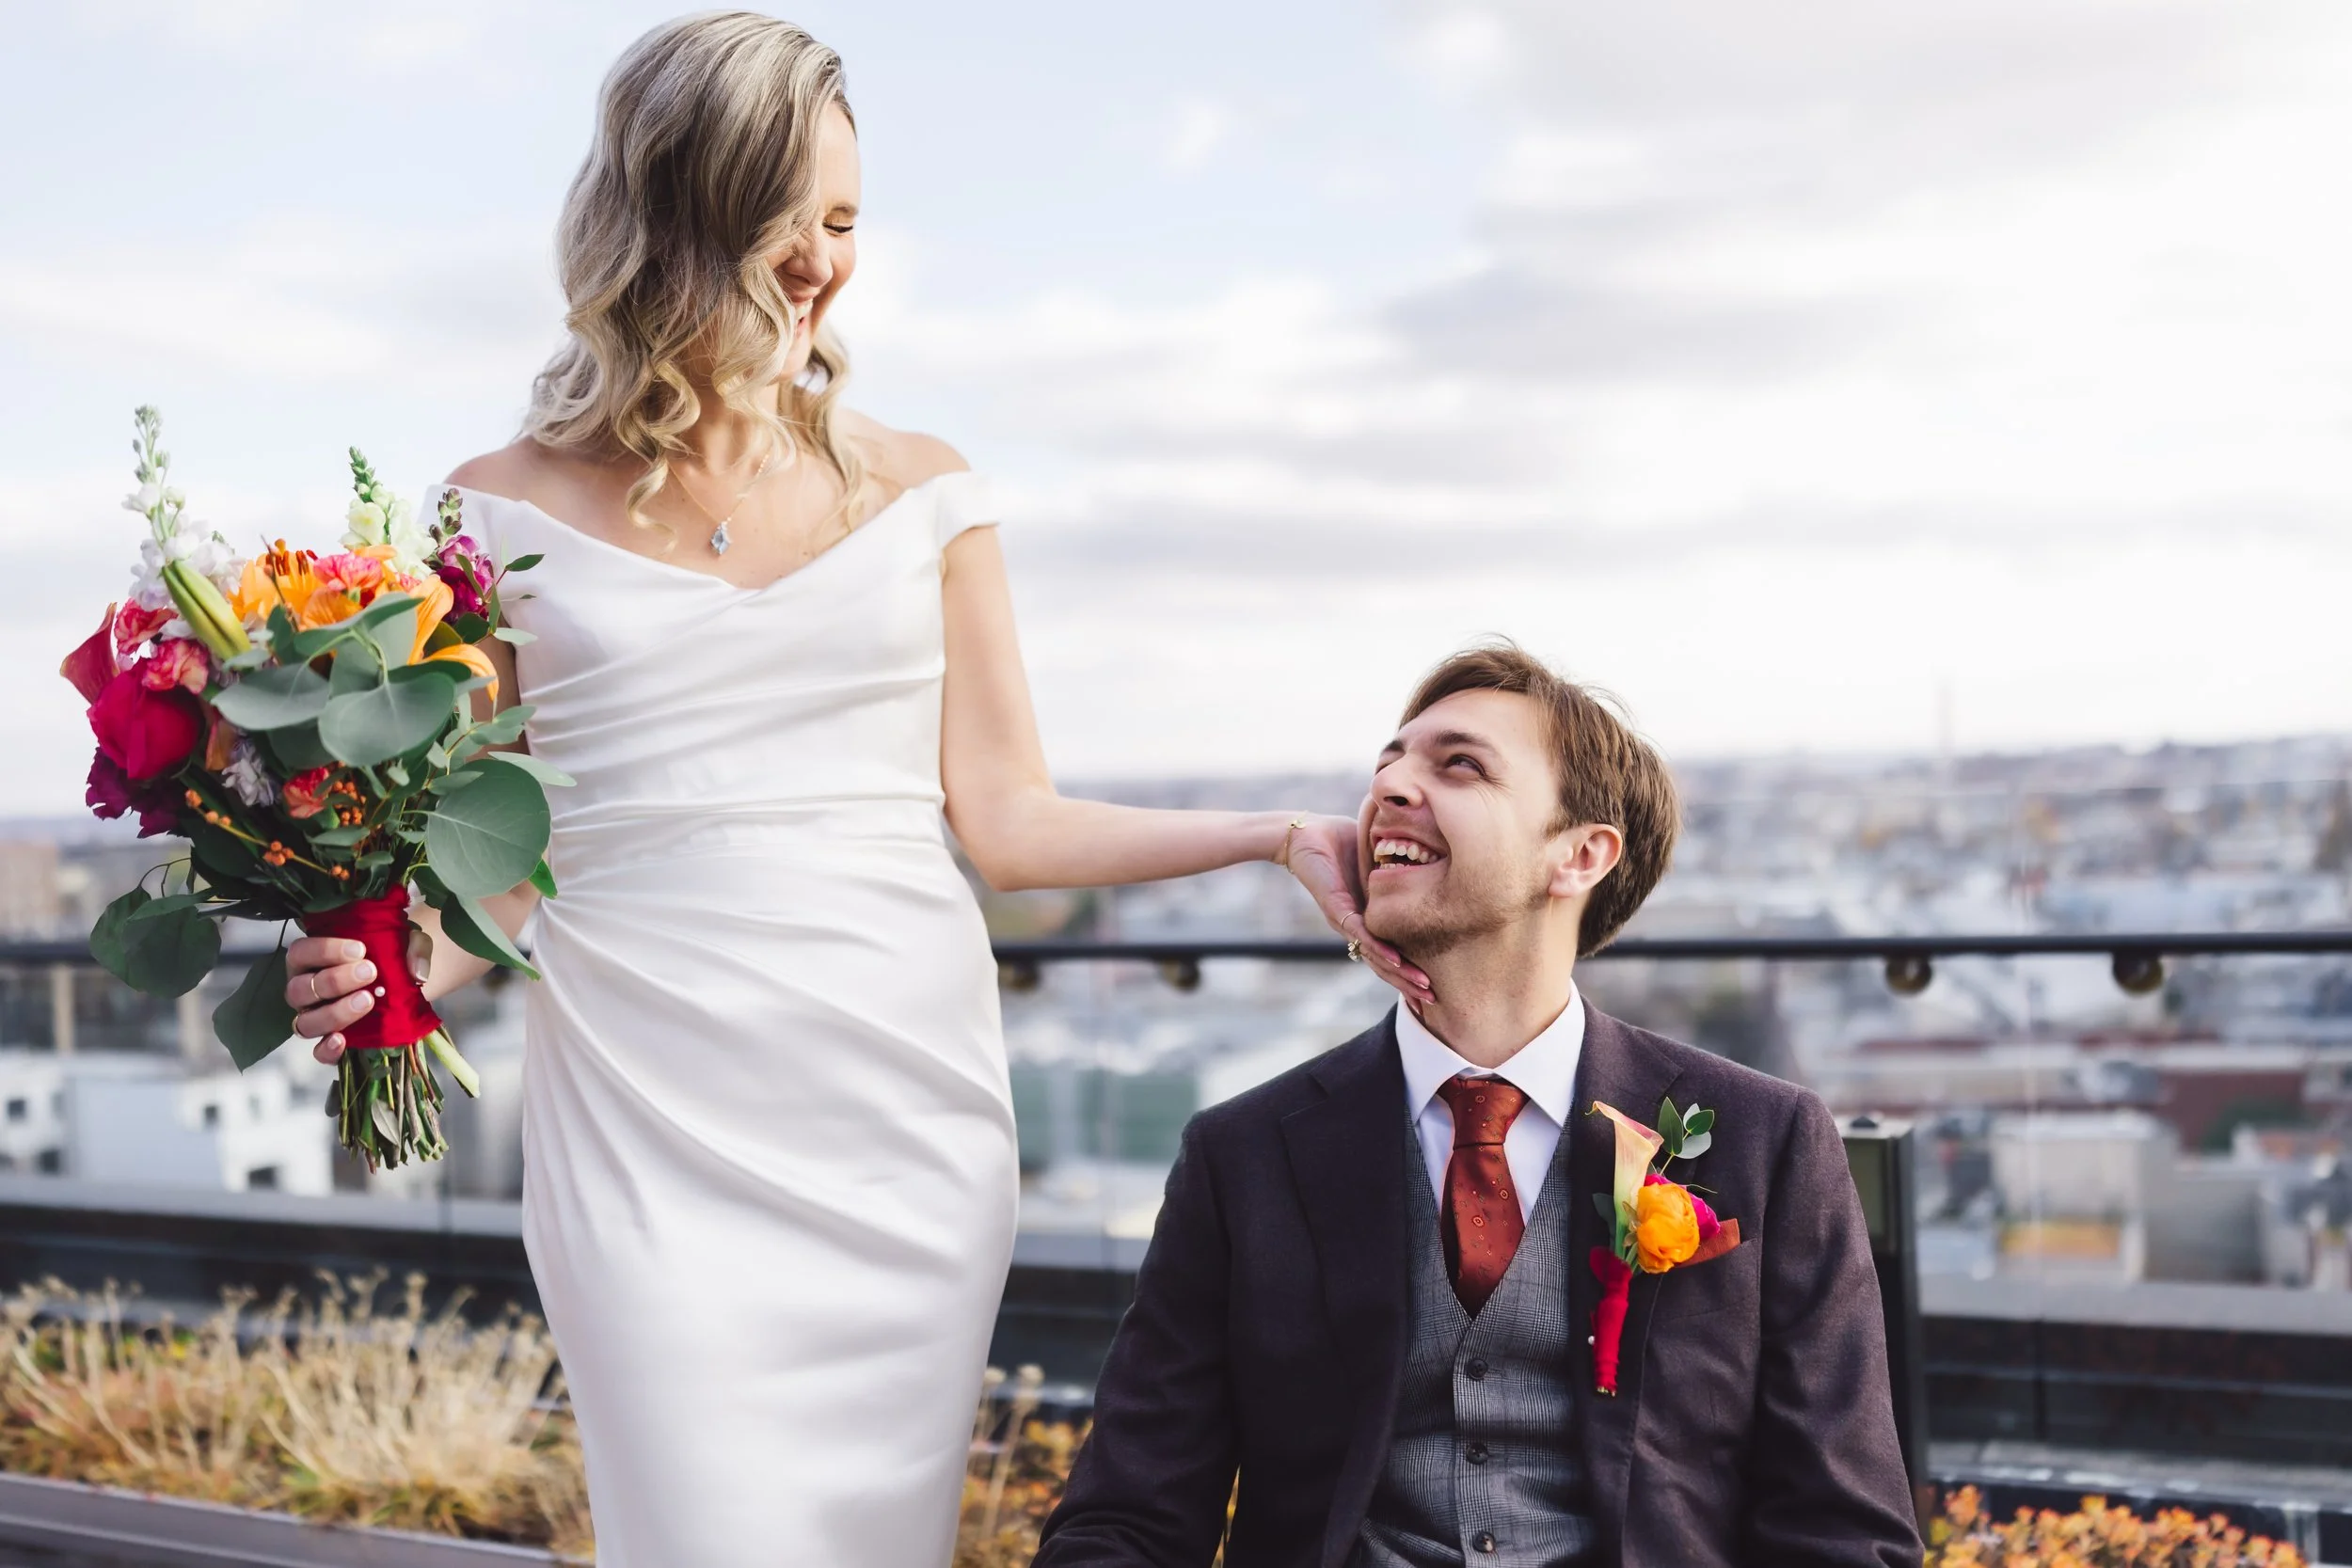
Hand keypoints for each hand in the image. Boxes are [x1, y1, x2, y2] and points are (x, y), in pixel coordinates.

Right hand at [286, 927, 430, 1064]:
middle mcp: (305, 989)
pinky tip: (343, 1040)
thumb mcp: (408, 942)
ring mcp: (314, 1017)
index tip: (359, 950)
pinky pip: (318, 1052)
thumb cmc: (391, 957)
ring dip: (335, 1012)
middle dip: (334, 980)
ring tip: (367, 1001)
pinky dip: (327, 1049)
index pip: (301, 952)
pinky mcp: (329, 1041)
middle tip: (369, 973)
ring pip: (305, 1022)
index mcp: (311, 960)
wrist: (405, 985)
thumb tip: (418, 972)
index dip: (324, 950)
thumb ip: (416, 948)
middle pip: (299, 989)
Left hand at [1281, 813, 1434, 1007]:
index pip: (1390, 954)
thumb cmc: (1341, 844)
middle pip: (1384, 965)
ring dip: (1399, 974)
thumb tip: (1430, 866)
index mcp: (1368, 919)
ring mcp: (1346, 922)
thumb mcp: (1380, 862)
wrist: (1305, 835)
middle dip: (1409, 983)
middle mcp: (1357, 928)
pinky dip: (1379, 948)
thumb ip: (1399, 871)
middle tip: (1434, 1000)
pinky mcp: (1338, 910)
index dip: (1408, 973)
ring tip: (1422, 988)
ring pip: (1375, 956)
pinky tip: (1396, 961)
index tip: (1430, 991)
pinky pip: (1362, 934)